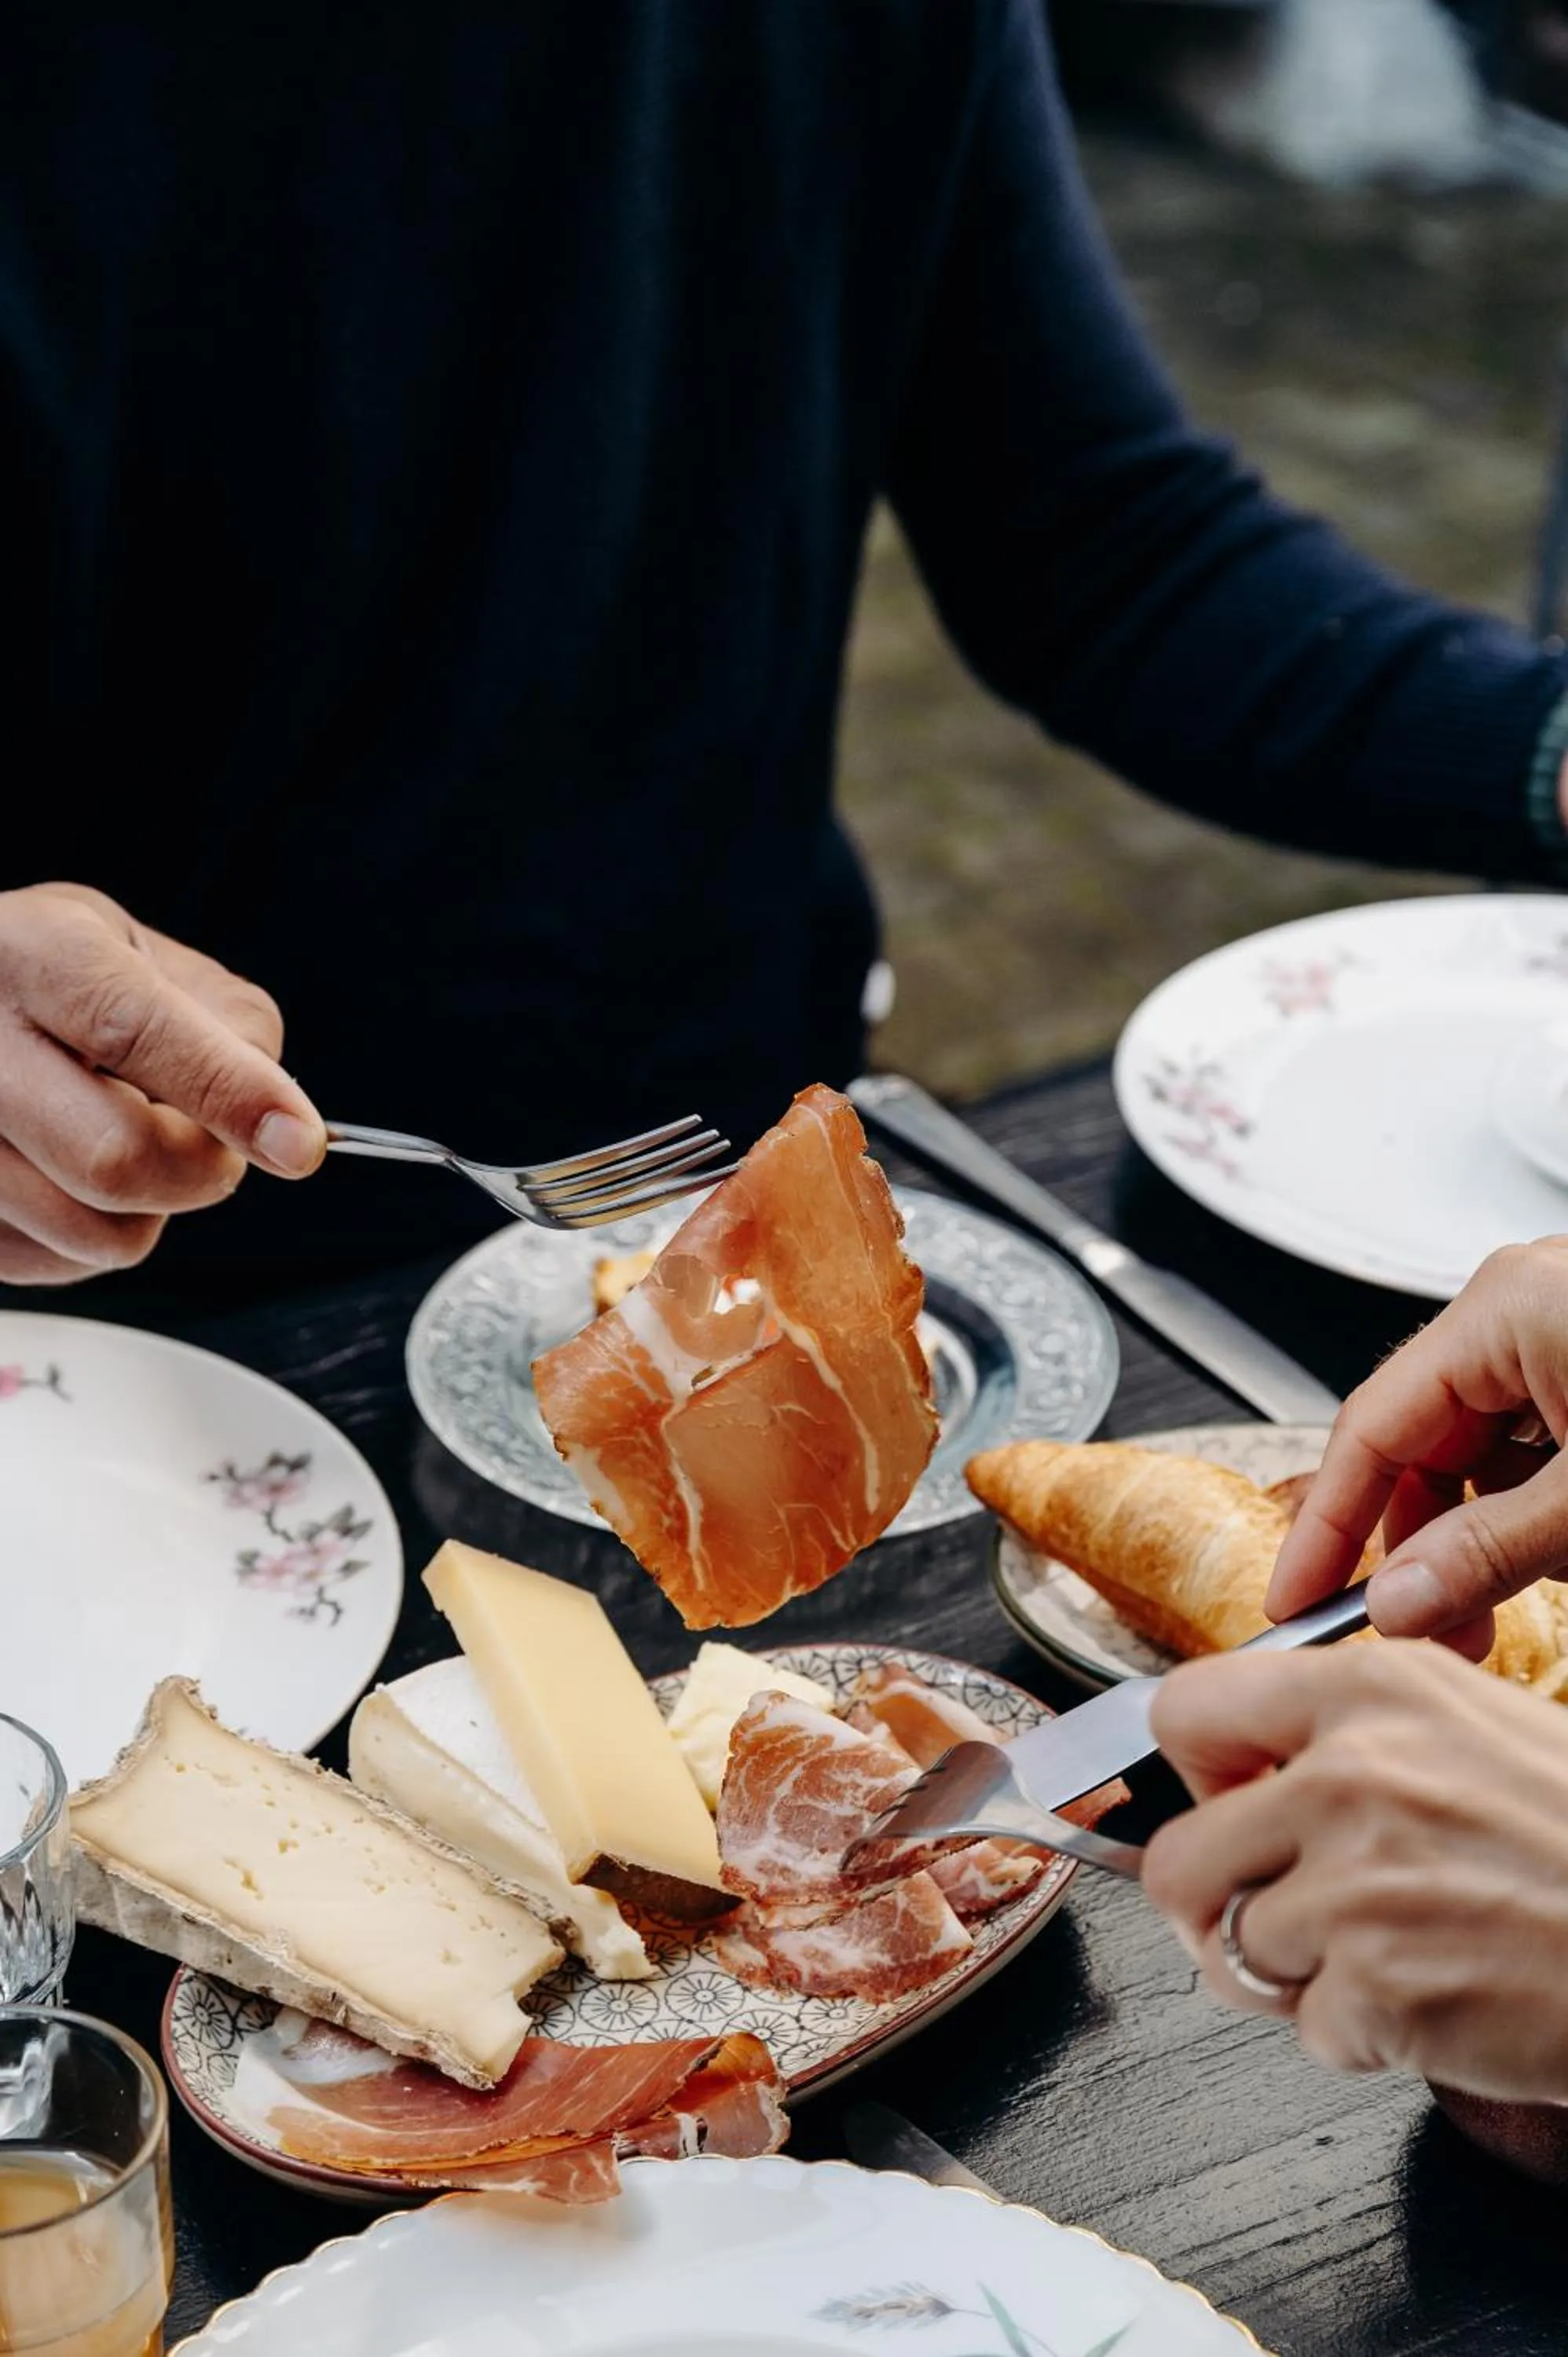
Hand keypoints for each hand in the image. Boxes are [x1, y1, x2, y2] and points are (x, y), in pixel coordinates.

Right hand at [0, 882, 324, 1281]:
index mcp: (34, 957)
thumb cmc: (50, 975)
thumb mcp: (139, 950)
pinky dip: (97, 1233)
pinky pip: (63, 1266)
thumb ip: (224, 1020)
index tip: (299, 1141)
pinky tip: (70, 1170)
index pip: (132, 1032)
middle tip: (209, 1136)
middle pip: (114, 1158)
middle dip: (201, 1167)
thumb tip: (277, 1118)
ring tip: (118, 1135)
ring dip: (151, 1207)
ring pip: (98, 1234)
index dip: (230, 1094)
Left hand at [1143, 1642, 1567, 2097]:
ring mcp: (1359, 1886)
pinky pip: (1307, 2029)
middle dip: (1218, 1902)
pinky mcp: (1381, 1991)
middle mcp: (1350, 1775)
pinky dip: (1357, 2035)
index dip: (1197, 1773)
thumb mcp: (1471, 1725)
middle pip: (1179, 1857)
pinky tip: (1429, 2001)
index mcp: (1370, 1690)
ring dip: (1295, 1973)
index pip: (1185, 1711)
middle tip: (1279, 1913)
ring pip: (1234, 1953)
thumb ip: (1350, 1733)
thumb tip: (1242, 1772)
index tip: (1224, 1802)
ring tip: (1383, 1954)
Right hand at [1265, 1239, 1567, 1654]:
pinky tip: (1556, 1551)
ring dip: (1484, 1535)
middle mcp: (1522, 1308)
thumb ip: (1492, 1551)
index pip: (1370, 1428)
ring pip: (1481, 1451)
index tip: (1296, 1601)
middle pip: (1423, 1443)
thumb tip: (1399, 1602)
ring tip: (1502, 1607)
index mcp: (1505, 1310)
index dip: (1325, 1527)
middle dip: (1421, 1547)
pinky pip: (1530, 1442)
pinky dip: (1531, 1507)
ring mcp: (1559, 1332)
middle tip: (1427, 1633)